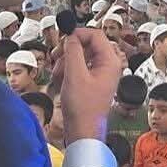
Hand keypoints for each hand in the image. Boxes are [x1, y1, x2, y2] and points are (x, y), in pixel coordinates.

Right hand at [53, 27, 122, 143]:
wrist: (83, 133)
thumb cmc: (83, 110)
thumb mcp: (75, 75)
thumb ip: (73, 51)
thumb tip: (71, 36)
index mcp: (110, 61)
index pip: (95, 34)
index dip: (77, 34)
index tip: (63, 40)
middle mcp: (108, 65)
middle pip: (87, 44)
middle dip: (69, 50)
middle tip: (56, 57)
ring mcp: (100, 74)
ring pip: (80, 56)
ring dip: (66, 62)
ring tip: (58, 75)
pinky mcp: (92, 81)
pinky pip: (78, 68)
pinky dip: (67, 71)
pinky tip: (61, 81)